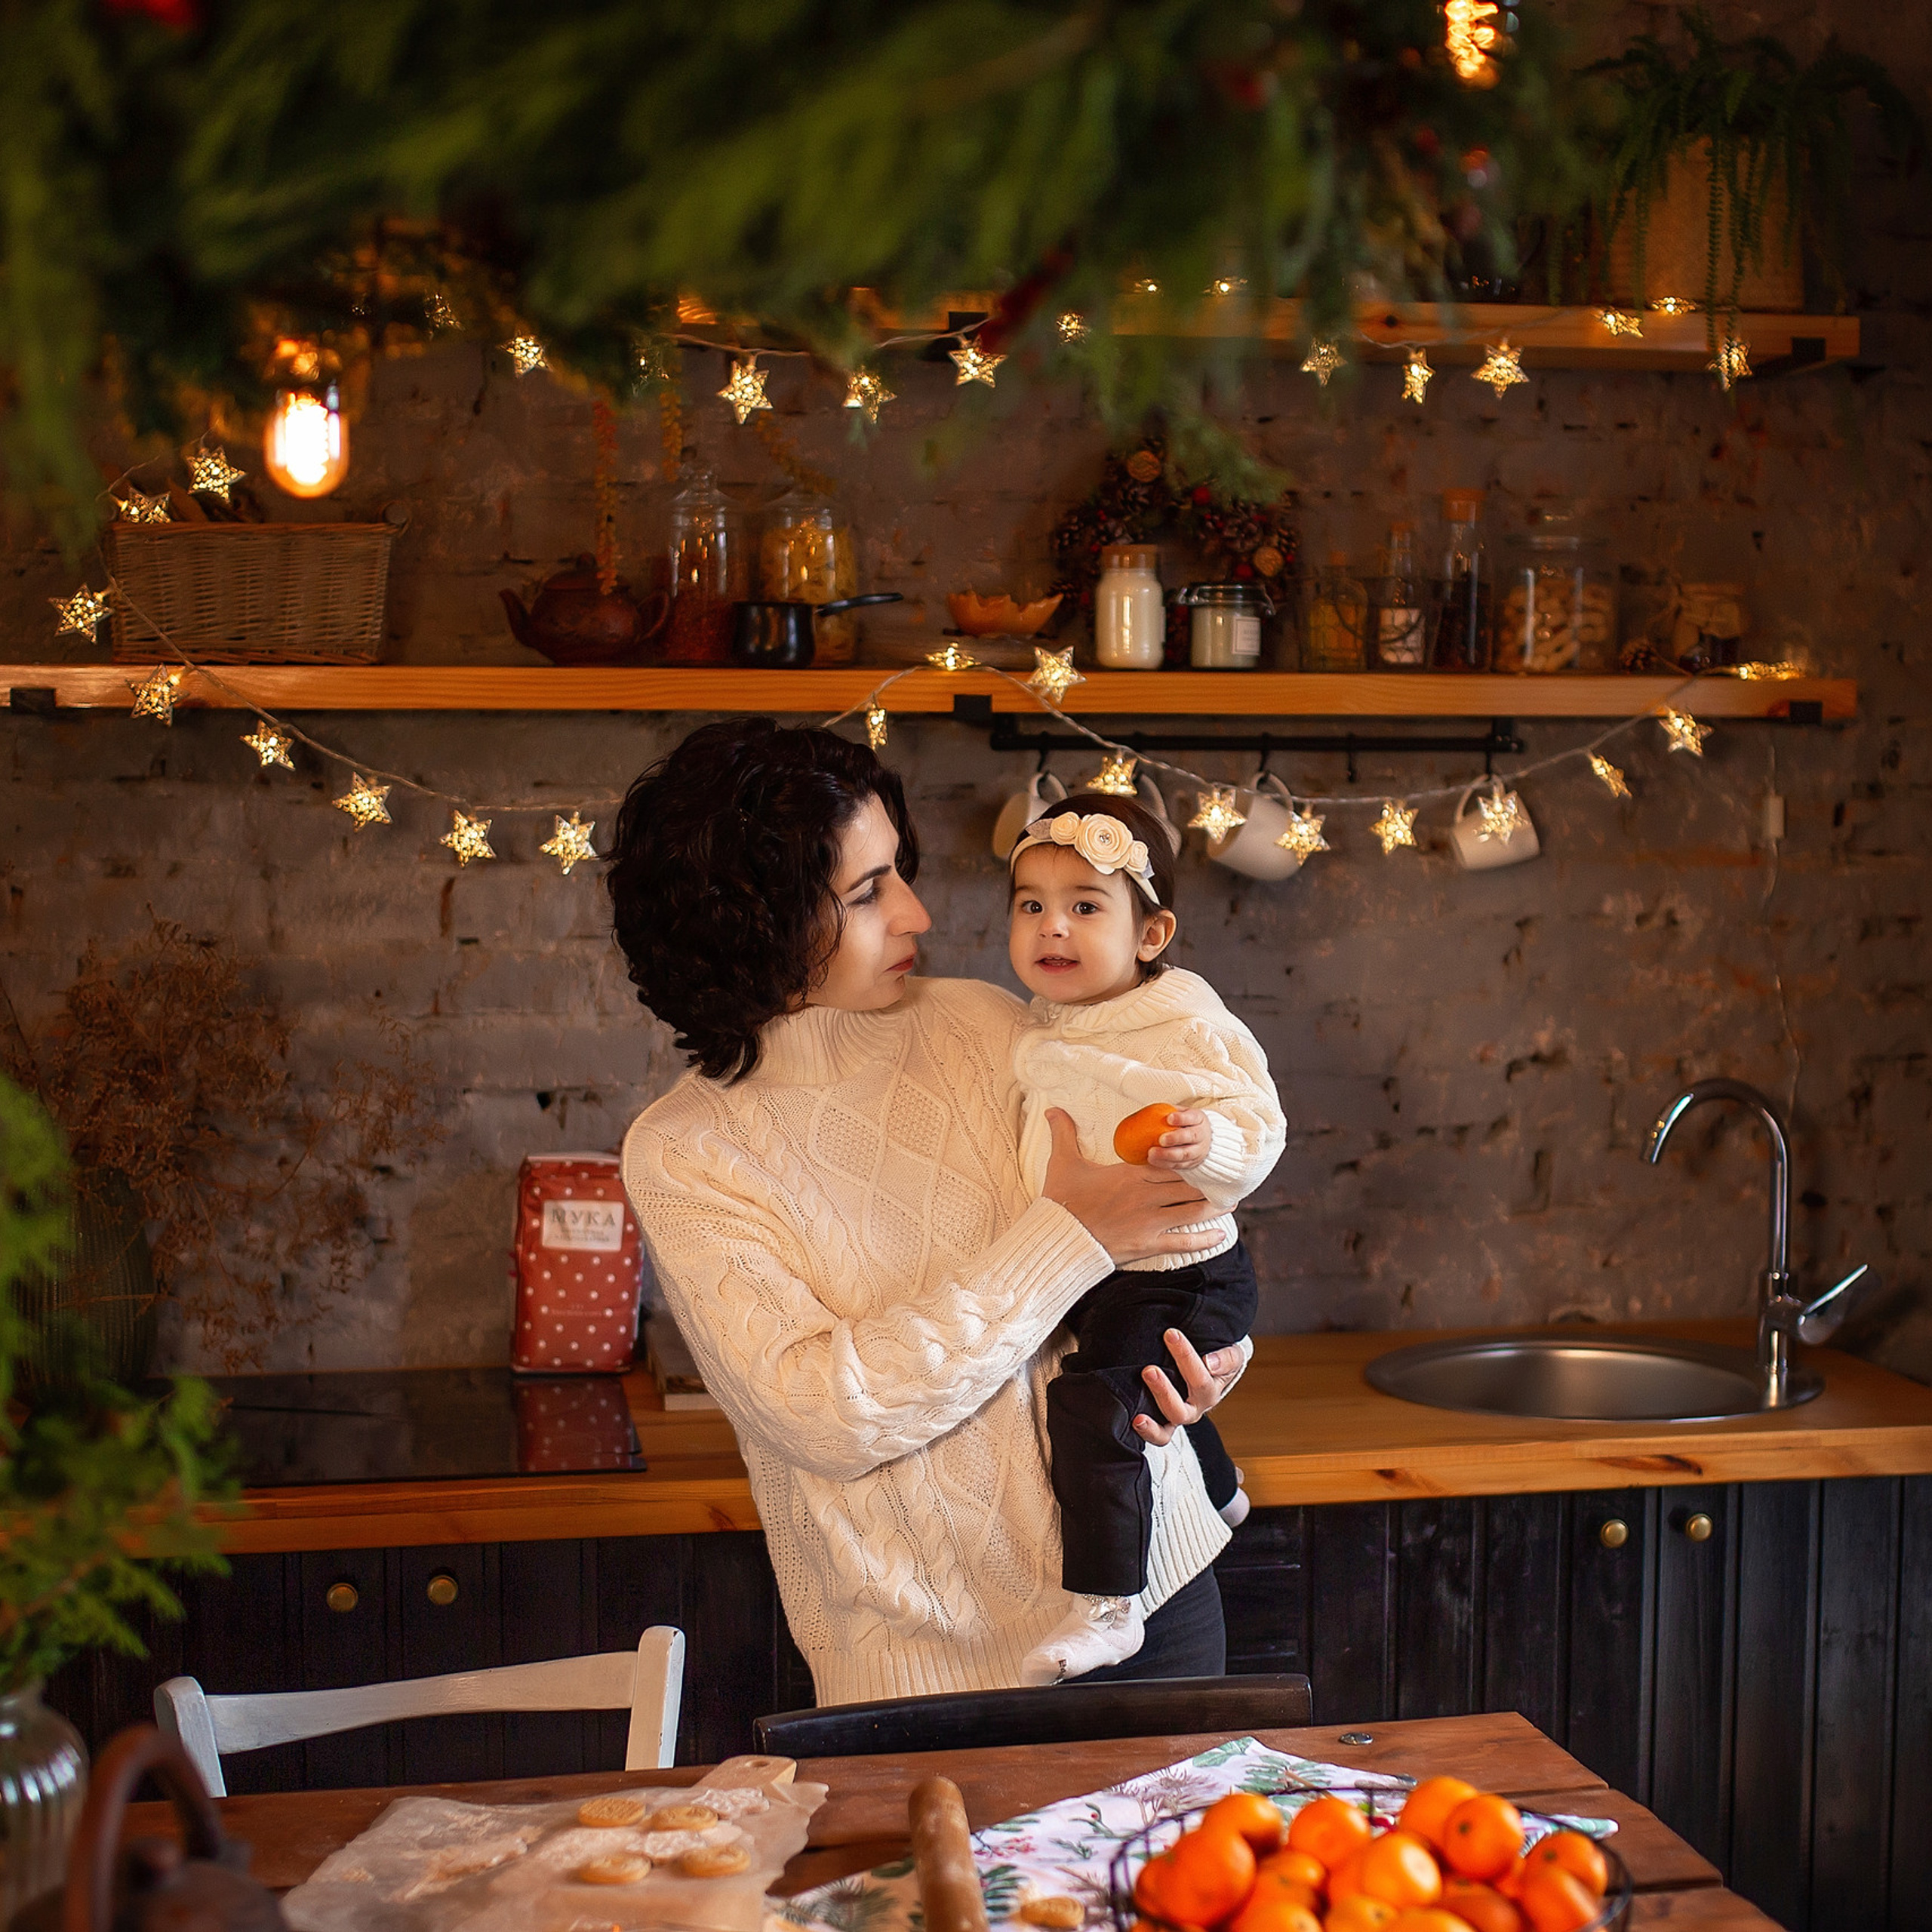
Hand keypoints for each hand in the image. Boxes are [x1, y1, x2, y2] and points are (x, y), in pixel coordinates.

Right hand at [1042, 1108, 1216, 1266]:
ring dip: (1213, 1206)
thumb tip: (1052, 1109)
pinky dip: (1204, 1238)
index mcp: (1131, 1174)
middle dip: (1207, 1182)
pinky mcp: (1149, 1244)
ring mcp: (1150, 1221)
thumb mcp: (1062, 1162)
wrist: (1058, 1237)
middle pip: (1187, 1185)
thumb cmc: (1061, 1200)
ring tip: (1229, 1201)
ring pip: (1192, 1211)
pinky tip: (1219, 1234)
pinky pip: (1184, 1242)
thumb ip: (1063, 1133)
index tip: (1202, 1155)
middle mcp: (1146, 1195)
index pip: (1169, 1163)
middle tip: (1224, 1178)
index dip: (1188, 1161)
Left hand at [1136, 1330, 1245, 1444]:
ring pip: (1170, 1422)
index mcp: (1211, 1391)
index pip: (1200, 1377)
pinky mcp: (1166, 1423)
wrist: (1214, 1372)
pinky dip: (1149, 1432)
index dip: (1185, 1356)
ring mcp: (1180, 1416)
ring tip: (1140, 1408)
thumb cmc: (1220, 1361)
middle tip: (1149, 1370)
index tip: (1171, 1334)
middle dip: (1164, 1390)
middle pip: (1182, 1407)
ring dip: (1153, 1416)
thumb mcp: (1232, 1355)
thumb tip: (1210, 1363)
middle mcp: (1196, 1407)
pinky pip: (1161, 1435)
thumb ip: (1226, 1358)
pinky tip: (1136, 1421)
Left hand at [1143, 1107, 1211, 1170]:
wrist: (1203, 1140)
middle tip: (1161, 1139)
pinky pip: (1178, 1165)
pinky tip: (1152, 1160)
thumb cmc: (1187, 1123)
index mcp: (1199, 1119)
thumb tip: (1147, 1111)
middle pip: (1191, 1137)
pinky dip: (1164, 1163)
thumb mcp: (1182, 1113)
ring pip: (1185, 1154)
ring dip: (1167, 1155)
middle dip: (1175, 1138)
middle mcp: (1202, 1135)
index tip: (1169, 1118)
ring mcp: (1198, 1151)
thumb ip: (1169, 1111)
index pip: (1192, 1117)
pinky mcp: (1191, 1163)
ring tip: (1151, 1153)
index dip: (1181, 1118)